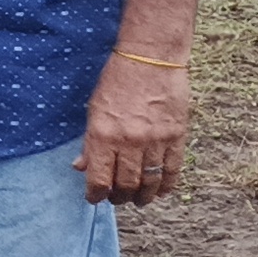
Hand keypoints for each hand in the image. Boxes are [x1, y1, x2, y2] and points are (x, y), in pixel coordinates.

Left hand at [74, 52, 192, 206]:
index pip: (99, 179)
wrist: (150, 57)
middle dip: (120, 197)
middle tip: (118, 198)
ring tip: (139, 199)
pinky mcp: (176, 135)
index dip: (96, 195)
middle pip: (126, 185)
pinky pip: (172, 169)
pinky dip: (166, 184)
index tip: (95, 198)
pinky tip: (161, 190)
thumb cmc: (117, 80)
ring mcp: (155, 139)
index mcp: (103, 135)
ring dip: (143, 196)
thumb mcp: (94, 109)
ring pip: (149, 181)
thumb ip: (89, 142)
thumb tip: (81, 167)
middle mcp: (129, 141)